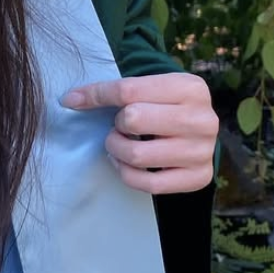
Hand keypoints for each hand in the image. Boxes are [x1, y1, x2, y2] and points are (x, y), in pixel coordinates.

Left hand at [60, 72, 216, 195]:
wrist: (197, 129)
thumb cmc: (164, 105)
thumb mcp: (147, 88)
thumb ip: (111, 91)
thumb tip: (70, 100)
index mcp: (190, 88)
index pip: (128, 90)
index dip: (95, 95)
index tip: (74, 100)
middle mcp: (203, 119)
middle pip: (134, 119)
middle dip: (117, 124)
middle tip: (120, 126)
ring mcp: (203, 151)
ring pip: (138, 155)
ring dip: (118, 150)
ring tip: (121, 143)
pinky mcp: (200, 177)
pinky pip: (150, 184)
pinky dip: (128, 174)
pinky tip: (125, 163)